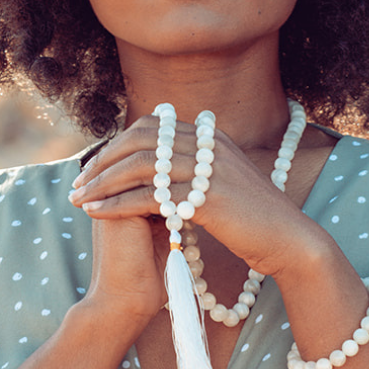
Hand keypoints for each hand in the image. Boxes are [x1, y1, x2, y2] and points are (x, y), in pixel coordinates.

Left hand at [69, 113, 316, 279]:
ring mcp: (208, 168)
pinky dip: (117, 204)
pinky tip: (97, 214)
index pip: (150, 127)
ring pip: (139, 166)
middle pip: (139, 140)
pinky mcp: (206, 198)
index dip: (116, 145)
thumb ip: (197, 172)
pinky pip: (148, 196)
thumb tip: (165, 174)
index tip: (95, 167)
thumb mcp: (225, 185)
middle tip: (78, 183)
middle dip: (102, 161)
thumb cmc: (256, 221)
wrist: (290, 241)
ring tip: (78, 200)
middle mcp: (207, 145)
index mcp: (210, 137)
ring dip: (102, 182)